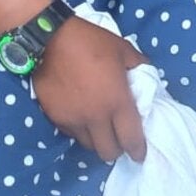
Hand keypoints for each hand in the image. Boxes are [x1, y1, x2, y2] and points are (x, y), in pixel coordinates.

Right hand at [31, 16, 148, 162]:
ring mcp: (74, 120)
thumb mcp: (122, 49)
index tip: (140, 155)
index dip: (138, 150)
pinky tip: (83, 119)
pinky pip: (72, 134)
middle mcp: (96, 117)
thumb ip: (138, 65)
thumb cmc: (91, 42)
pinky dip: (81, 131)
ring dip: (98, 141)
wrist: (50, 40)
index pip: (131, 138)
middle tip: (120, 140)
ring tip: (101, 129)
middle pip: (108, 152)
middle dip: (117, 149)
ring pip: (89, 146)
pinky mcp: (56, 118)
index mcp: (117, 101)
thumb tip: (146, 75)